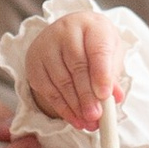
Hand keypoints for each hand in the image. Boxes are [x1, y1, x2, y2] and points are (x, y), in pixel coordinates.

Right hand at [23, 10, 127, 128]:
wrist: (71, 33)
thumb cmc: (94, 45)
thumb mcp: (111, 53)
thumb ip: (112, 74)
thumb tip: (114, 97)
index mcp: (92, 25)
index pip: (97, 49)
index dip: (101, 73)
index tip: (105, 96)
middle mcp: (66, 30)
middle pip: (77, 66)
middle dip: (87, 95)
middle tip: (96, 116)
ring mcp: (47, 44)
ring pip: (61, 80)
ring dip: (75, 105)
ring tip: (88, 122)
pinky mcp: (34, 60)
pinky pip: (47, 89)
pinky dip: (62, 107)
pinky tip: (74, 118)